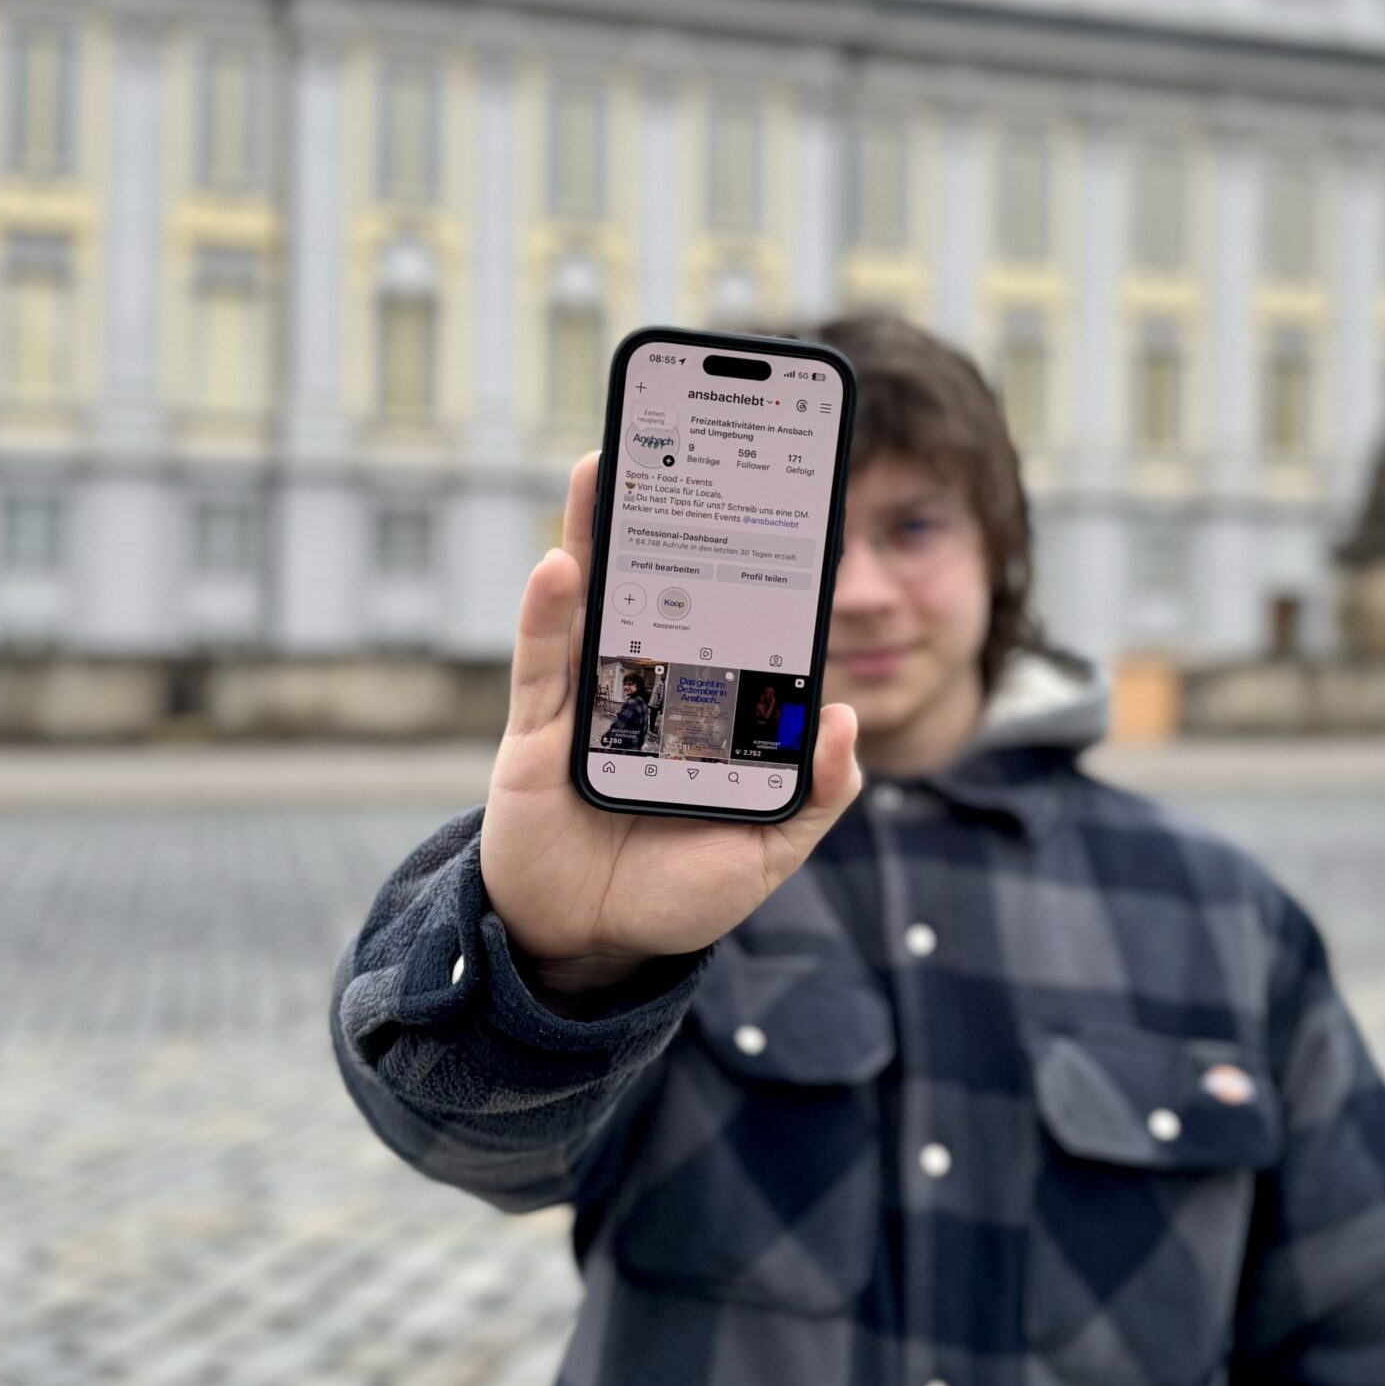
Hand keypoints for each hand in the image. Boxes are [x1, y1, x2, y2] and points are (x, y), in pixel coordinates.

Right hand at [479, 451, 863, 1008]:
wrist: (586, 949)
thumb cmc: (675, 893)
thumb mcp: (766, 854)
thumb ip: (814, 794)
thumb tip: (846, 720)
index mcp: (706, 706)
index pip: (731, 618)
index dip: (749, 557)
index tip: (772, 489)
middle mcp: (648, 688)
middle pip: (657, 588)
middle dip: (666, 516)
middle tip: (678, 436)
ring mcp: (589, 702)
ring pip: (594, 602)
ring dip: (596, 532)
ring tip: (606, 463)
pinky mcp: (537, 731)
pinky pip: (542, 663)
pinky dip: (549, 613)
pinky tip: (560, 564)